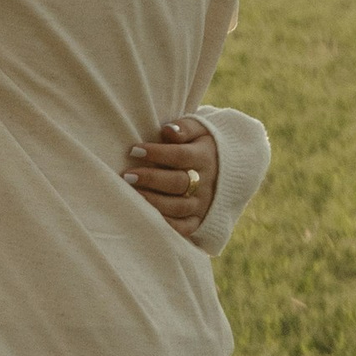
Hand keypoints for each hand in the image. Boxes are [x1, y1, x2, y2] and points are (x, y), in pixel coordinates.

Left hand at [125, 116, 217, 235]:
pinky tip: (145, 215)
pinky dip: (165, 224)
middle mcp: (205, 183)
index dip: (157, 153)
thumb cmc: (200, 145)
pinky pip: (183, 227)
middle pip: (178, 183)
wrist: (227, 168)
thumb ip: (184, 128)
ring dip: (153, 202)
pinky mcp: (198, 220)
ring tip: (131, 194)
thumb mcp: (199, 129)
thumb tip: (167, 130)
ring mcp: (202, 204)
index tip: (134, 150)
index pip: (180, 156)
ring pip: (178, 207)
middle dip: (151, 179)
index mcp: (204, 157)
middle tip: (127, 175)